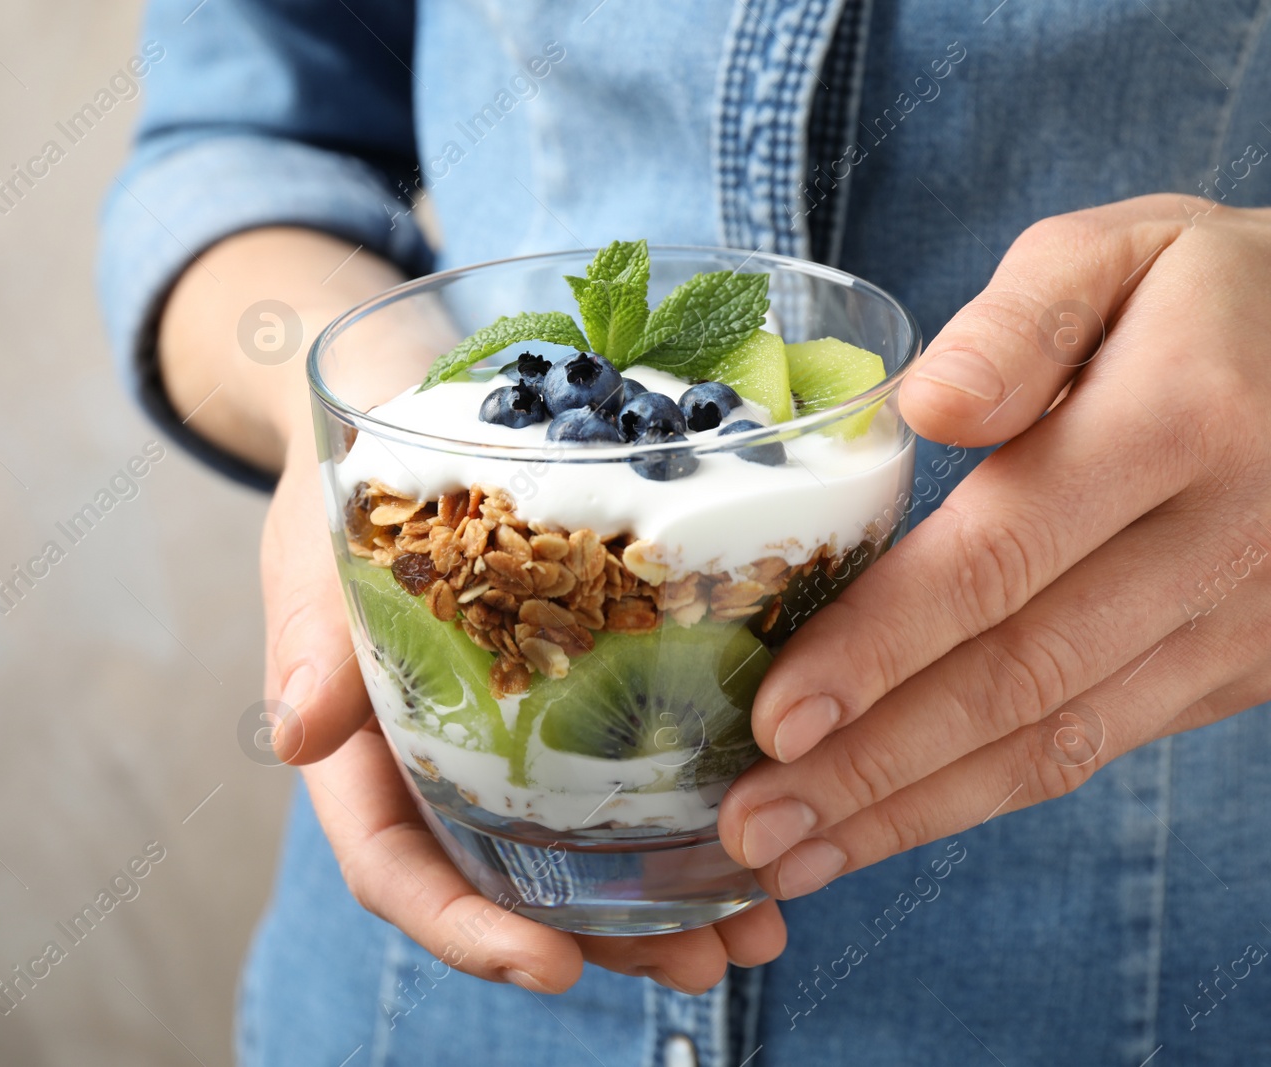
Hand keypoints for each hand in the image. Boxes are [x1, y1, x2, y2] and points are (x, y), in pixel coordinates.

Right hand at [265, 425, 786, 993]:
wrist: (402, 424)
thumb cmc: (346, 500)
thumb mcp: (314, 558)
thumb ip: (310, 645)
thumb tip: (297, 732)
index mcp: (362, 756)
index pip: (397, 869)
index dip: (465, 931)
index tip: (551, 969)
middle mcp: (438, 767)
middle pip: (507, 886)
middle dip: (602, 939)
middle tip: (701, 964)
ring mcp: (509, 738)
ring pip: (578, 850)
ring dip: (666, 900)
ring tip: (757, 928)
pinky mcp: (572, 692)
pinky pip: (625, 769)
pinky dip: (688, 808)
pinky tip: (771, 818)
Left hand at [718, 194, 1270, 899]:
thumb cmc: (1214, 294)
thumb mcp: (1123, 253)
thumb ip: (1021, 321)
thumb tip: (926, 404)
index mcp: (1178, 422)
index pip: (999, 558)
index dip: (880, 647)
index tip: (772, 717)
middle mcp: (1220, 543)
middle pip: (1017, 677)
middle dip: (869, 764)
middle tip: (748, 828)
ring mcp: (1240, 623)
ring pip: (1056, 741)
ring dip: (912, 810)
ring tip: (792, 857)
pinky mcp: (1240, 672)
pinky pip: (1097, 747)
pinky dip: (981, 797)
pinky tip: (888, 822)